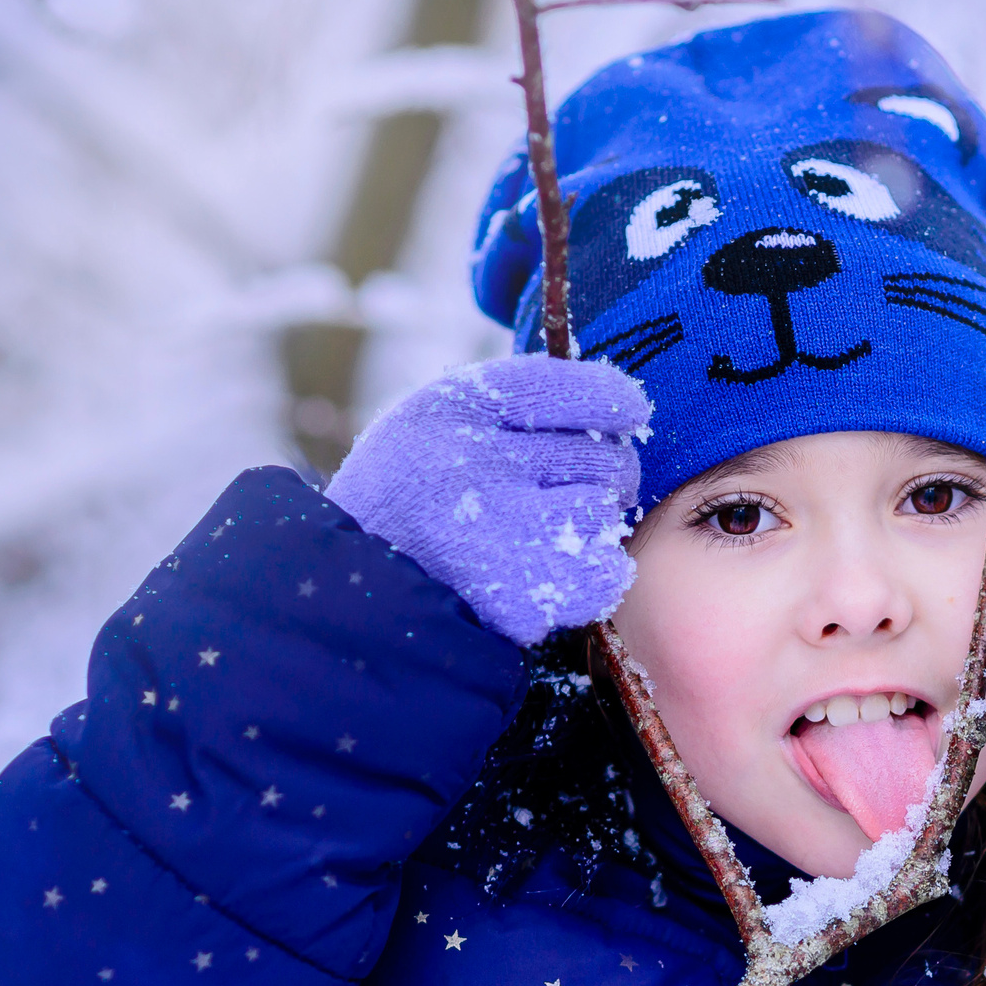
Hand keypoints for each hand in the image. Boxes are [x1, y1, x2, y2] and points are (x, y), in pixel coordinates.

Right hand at [326, 355, 648, 646]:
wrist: (355, 596)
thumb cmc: (408, 502)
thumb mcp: (432, 424)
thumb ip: (508, 406)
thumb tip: (617, 402)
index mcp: (450, 411)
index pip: (562, 388)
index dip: (611, 400)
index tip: (630, 412)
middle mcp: (472, 463)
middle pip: (600, 456)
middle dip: (605, 472)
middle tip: (575, 489)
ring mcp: (496, 533)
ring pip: (601, 512)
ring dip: (590, 525)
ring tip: (546, 535)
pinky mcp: (517, 596)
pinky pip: (604, 574)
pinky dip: (590, 576)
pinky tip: (551, 574)